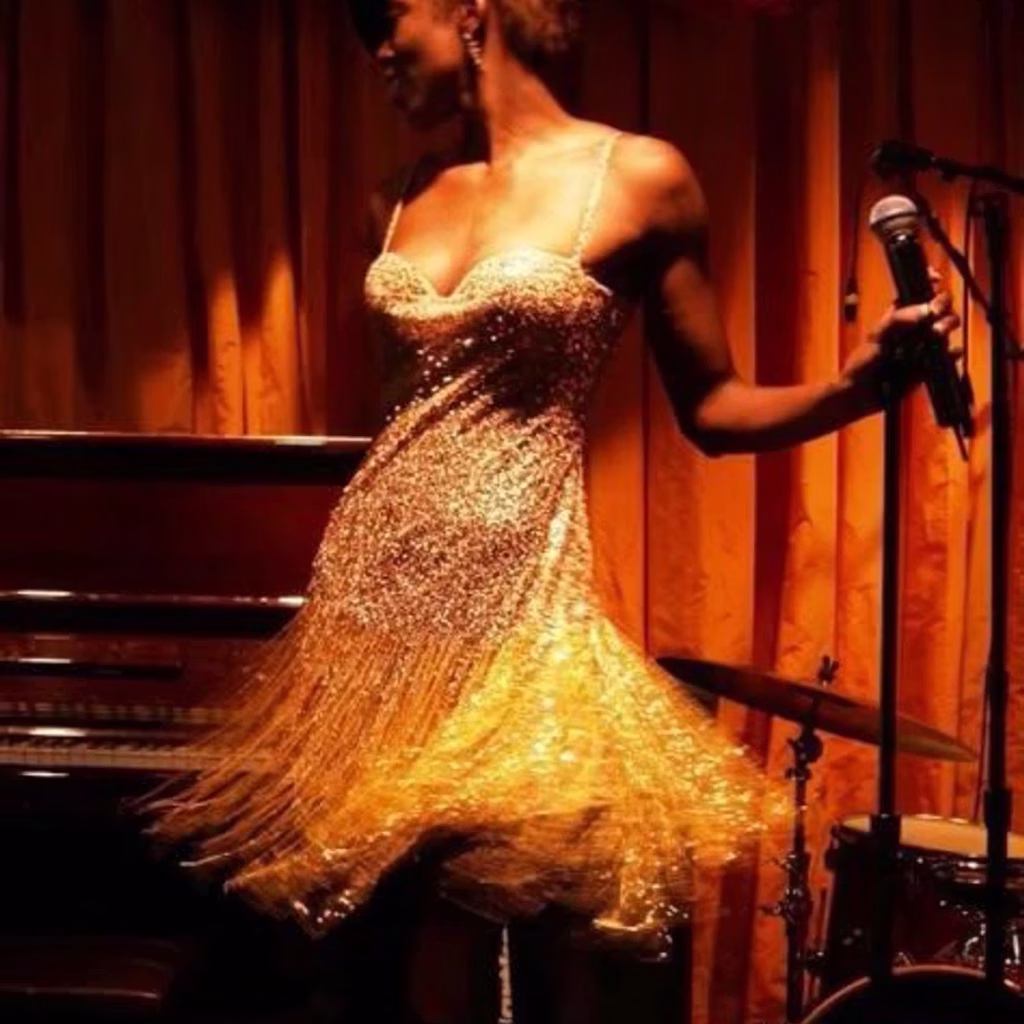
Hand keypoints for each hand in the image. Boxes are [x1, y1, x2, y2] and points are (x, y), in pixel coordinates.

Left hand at [840, 269, 961, 409]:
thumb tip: (927, 310)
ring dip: (947, 325)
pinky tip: (948, 354)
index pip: (920, 291)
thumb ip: (899, 320)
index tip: (936, 278)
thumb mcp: (876, 336)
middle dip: (942, 304)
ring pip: (947, 327)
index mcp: (900, 315)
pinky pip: (949, 356)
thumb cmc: (862, 362)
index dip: (931, 281)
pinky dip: (952, 354)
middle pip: (941, 306)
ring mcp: (924, 345)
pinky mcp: (930, 365)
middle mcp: (916, 327)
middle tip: (935, 311)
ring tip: (936, 333)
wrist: (860, 394)